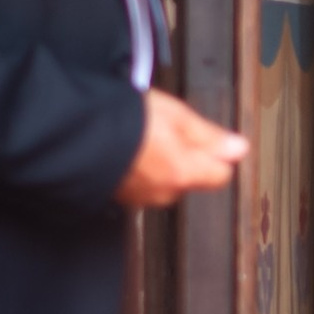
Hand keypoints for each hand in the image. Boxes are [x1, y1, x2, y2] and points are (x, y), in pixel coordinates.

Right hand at [117, 87, 248, 207]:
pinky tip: (127, 148)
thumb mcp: (176, 116)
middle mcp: (164, 193)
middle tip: (168, 128)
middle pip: (192, 177)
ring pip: (165, 180)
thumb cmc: (123, 121)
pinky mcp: (119, 196)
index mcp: (183, 174)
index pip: (221, 175)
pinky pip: (141, 183)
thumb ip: (210, 137)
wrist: (74, 134)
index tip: (210, 139)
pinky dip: (138, 167)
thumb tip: (239, 149)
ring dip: (160, 161)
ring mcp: (140, 197)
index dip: (218, 154)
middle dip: (187, 156)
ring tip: (143, 134)